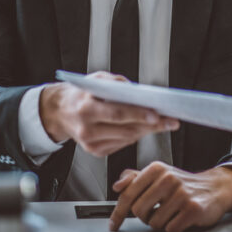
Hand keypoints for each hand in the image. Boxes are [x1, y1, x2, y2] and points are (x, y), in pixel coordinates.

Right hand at [39, 72, 179, 156]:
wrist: (60, 111)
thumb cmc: (82, 93)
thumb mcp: (97, 79)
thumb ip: (118, 84)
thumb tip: (142, 94)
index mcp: (86, 108)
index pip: (118, 113)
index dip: (140, 115)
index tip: (159, 115)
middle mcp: (87, 129)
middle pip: (126, 129)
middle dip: (151, 126)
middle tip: (171, 121)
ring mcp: (90, 144)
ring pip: (127, 139)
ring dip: (146, 131)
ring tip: (163, 123)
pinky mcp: (95, 152)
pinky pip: (122, 144)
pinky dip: (134, 136)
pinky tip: (143, 128)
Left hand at [108, 162, 231, 231]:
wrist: (214, 188)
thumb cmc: (182, 184)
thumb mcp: (158, 175)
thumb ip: (135, 178)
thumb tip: (117, 186)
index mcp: (156, 169)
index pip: (128, 194)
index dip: (118, 213)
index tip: (113, 225)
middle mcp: (168, 178)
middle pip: (138, 211)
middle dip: (144, 217)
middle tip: (155, 212)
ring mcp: (181, 193)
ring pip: (154, 223)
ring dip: (160, 223)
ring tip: (171, 213)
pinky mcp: (193, 209)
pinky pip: (170, 229)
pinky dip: (174, 228)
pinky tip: (181, 218)